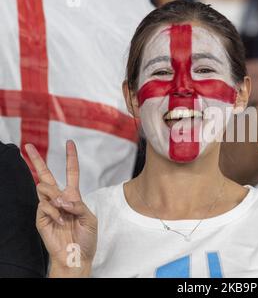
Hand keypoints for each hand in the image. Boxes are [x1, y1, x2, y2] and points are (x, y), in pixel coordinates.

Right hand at [25, 141, 96, 275]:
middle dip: (36, 160)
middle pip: (46, 175)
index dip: (71, 158)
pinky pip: (43, 205)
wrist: (77, 256)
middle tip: (27, 145)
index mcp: (73, 196)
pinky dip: (54, 211)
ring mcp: (48, 208)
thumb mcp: (90, 218)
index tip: (70, 143)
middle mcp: (59, 199)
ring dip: (54, 194)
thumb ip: (79, 205)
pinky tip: (60, 220)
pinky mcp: (41, 218)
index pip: (71, 172)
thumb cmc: (86, 238)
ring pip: (44, 187)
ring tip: (63, 209)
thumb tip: (61, 199)